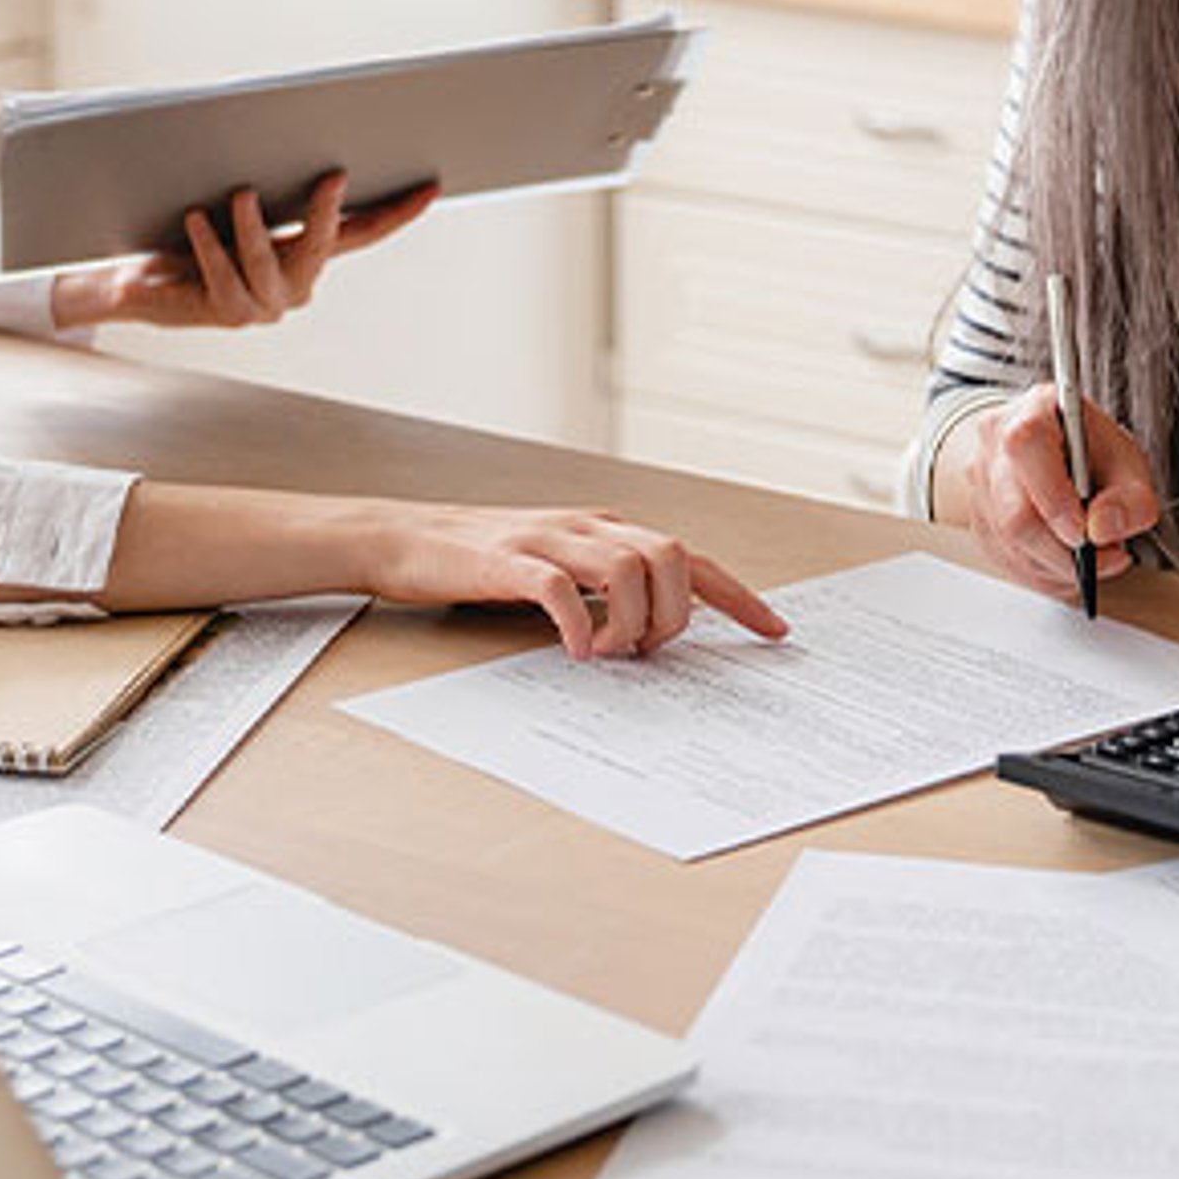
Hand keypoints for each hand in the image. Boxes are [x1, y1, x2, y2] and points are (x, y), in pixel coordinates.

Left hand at [49, 172, 432, 330]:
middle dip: (326, 210)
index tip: (430, 186)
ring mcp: (265, 304)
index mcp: (308, 256)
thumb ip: (267, 184)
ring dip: (252, 225)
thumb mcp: (236, 205)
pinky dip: (209, 244)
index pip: (363, 232)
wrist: (144, 284)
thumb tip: (287, 134)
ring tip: (239, 195)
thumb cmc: (193, 235)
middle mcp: (296, 284)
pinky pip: (223, 274)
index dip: (397, 212)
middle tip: (331, 175)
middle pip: (325, 245)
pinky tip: (197, 219)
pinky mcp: (229, 313)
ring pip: (266, 261)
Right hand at [349, 503, 788, 659]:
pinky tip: (577, 651)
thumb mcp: (561, 567)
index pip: (692, 557)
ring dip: (634, 621)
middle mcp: (587, 526)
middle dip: (678, 613)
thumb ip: (606, 589)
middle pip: (673, 555)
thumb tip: (655, 633)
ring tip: (611, 652)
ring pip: (629, 566)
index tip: (774, 631)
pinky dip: (580, 623)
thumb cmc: (485, 561)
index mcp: (606, 529)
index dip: (738, 595)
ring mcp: (549, 539)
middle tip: (649, 651)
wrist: (405, 538)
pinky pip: (560, 587)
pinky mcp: (508, 560)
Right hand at [935, 386, 1163, 601]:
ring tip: (1094, 558)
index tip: (1086, 533)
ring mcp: (979, 484)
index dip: (1055, 498)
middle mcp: (995, 444)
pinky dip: (1045, 573)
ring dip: (1059, 566)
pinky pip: (1007, 561)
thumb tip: (1101, 530)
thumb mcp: (1128, 465)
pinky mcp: (978, 520)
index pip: (1027, 447)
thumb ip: (1131, 498)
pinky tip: (1069, 562)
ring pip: (1011, 545)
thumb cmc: (1092, 455)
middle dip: (1063, 551)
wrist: (1059, 456)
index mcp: (1033, 412)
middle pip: (1014, 513)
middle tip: (1103, 557)